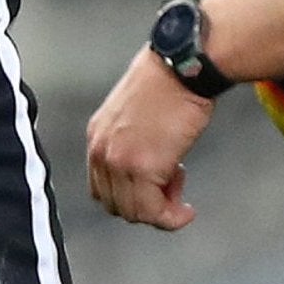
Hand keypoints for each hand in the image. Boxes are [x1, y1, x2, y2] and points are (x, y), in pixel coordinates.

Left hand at [87, 44, 214, 229]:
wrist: (184, 65)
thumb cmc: (170, 79)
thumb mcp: (136, 111)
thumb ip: (132, 140)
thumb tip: (150, 164)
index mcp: (98, 136)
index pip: (102, 187)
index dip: (130, 195)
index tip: (154, 187)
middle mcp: (101, 151)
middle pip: (115, 205)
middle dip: (145, 204)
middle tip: (172, 187)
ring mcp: (120, 161)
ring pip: (134, 212)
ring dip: (160, 212)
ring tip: (180, 193)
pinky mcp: (143, 167)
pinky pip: (154, 211)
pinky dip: (171, 219)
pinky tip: (186, 211)